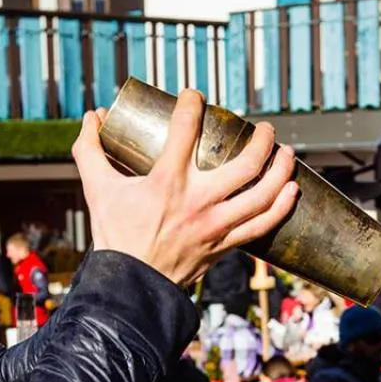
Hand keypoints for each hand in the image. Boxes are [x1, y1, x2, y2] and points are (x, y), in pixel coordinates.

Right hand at [71, 91, 298, 287]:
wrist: (130, 285)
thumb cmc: (114, 235)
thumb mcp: (97, 188)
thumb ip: (90, 149)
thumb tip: (93, 116)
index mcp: (166, 183)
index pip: (186, 130)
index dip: (192, 104)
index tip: (194, 96)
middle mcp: (197, 202)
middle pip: (245, 164)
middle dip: (261, 140)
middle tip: (263, 128)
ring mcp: (215, 226)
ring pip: (262, 195)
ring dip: (281, 170)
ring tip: (287, 152)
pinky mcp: (223, 246)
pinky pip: (261, 226)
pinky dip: (280, 207)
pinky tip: (291, 190)